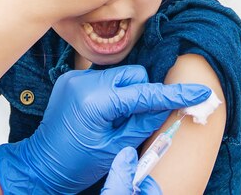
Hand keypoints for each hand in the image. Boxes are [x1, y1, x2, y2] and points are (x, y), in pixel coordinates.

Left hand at [0, 65, 209, 193]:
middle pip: (134, 75)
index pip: (145, 93)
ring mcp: (75, 78)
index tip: (199, 93)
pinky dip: (111, 92)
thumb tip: (168, 105)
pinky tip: (101, 113)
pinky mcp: (71, 79)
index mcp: (96, 102)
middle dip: (143, 94)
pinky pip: (103, 78)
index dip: (174, 95)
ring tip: (113, 119)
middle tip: (133, 121)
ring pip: (121, 75)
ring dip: (127, 93)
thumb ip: (144, 122)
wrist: (41, 166)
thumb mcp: (117, 148)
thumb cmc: (77, 164)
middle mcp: (84, 82)